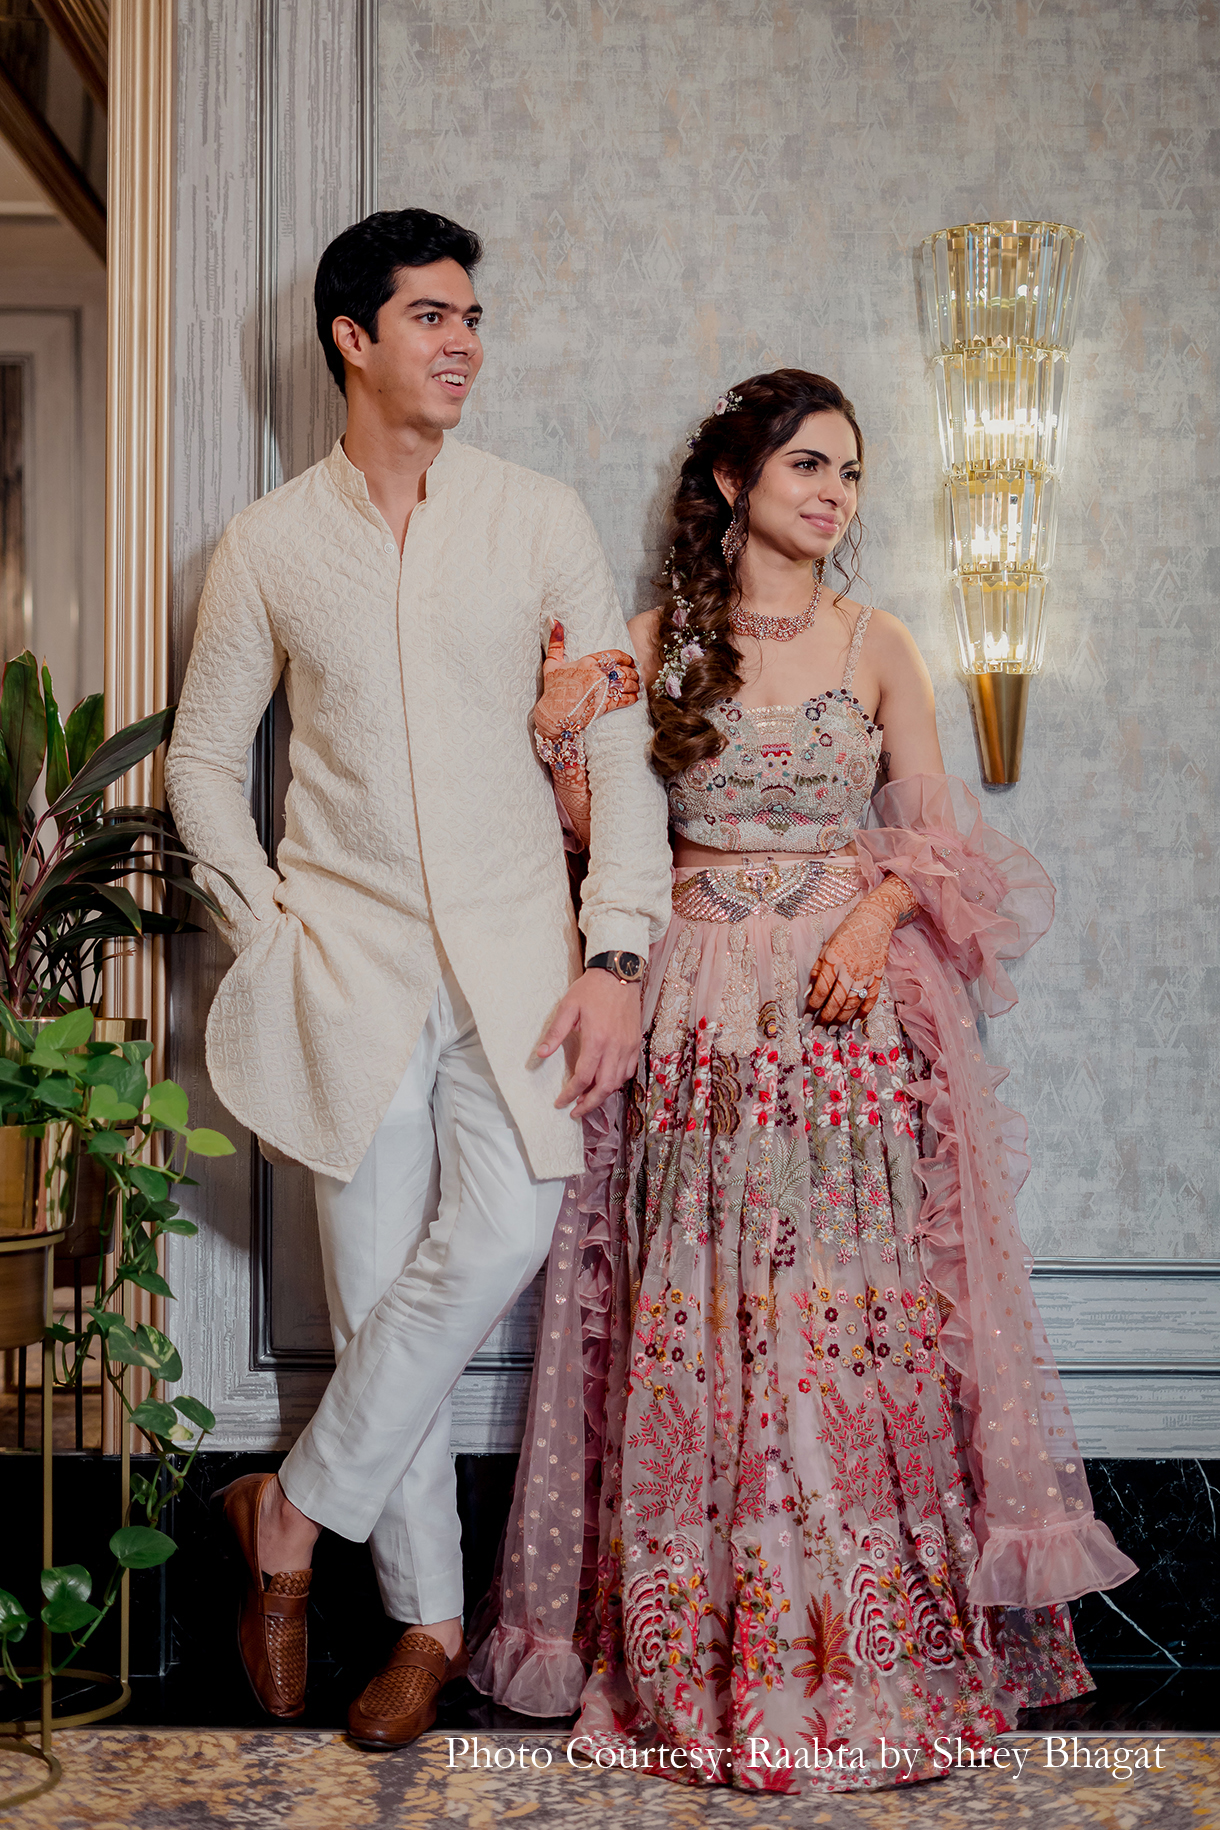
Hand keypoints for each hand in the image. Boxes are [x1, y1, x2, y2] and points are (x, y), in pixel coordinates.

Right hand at [534, 624, 639, 752]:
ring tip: (637, 686)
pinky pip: (623, 700)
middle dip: (633, 673)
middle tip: (636, 675)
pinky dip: (632, 698)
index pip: (613, 655)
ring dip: (634, 685)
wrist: (552, 714)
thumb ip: (556, 642)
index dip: (626, 658)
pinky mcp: (604, 706)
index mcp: (586, 662)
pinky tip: (634, 698)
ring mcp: (601, 691)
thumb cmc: (552, 689)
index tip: (631, 661)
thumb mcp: (552, 663)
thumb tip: (554, 620)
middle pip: (623, 670)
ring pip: (626, 684)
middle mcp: (596, 675)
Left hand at [536, 967, 642, 1117]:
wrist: (620, 973)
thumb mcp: (568, 1007)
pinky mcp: (636, 1042)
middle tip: (575, 1112)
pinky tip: (607, 1082)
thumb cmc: (591, 989)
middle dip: (589, 1104)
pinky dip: (618, 1081)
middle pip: (604, 1087)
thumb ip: (555, 1034)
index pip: (583, 1078)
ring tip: (588, 1100)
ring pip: (618, 1082)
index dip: (570, 1094)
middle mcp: (615, 1047)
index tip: (560, 1102)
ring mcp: (628, 1046)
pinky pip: (629, 1070)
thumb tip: (540, 1055)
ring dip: (603, 1095)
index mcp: (596, 1039)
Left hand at [805, 874, 916, 1027]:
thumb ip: (817, 970)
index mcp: (833, 960)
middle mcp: (849, 969)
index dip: (813, 1006)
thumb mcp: (826, 948)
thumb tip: (808, 992)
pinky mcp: (878, 976)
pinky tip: (855, 1022)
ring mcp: (865, 974)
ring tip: (833, 1029)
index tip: (807, 1017)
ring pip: (853, 1003)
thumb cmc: (846, 933)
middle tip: (818, 1029)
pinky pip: (871, 999)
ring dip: (842, 1018)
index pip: (821, 989)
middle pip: (836, 1000)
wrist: (874, 921)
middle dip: (826, 1017)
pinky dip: (863, 1012)